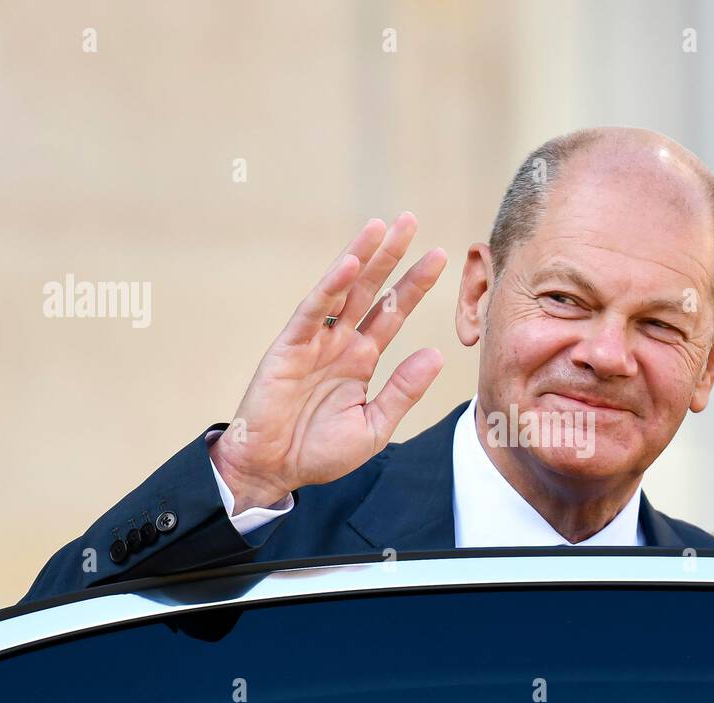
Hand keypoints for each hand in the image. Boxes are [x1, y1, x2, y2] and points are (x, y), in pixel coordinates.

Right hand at [210, 213, 447, 511]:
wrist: (274, 470)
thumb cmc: (319, 452)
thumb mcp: (374, 425)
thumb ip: (403, 389)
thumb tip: (435, 354)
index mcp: (361, 359)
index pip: (393, 313)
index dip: (414, 285)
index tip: (439, 256)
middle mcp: (340, 343)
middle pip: (370, 290)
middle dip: (390, 256)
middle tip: (410, 220)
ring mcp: (314, 342)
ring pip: (341, 290)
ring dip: (360, 256)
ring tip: (381, 226)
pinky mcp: (289, 348)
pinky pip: (313, 312)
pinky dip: (330, 288)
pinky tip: (349, 264)